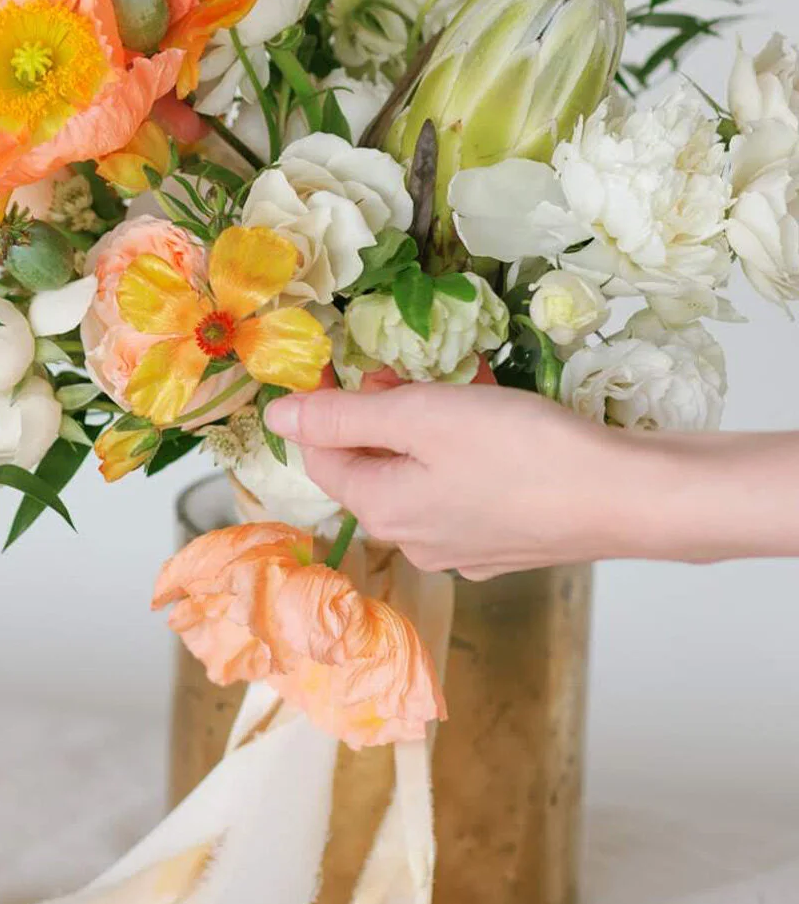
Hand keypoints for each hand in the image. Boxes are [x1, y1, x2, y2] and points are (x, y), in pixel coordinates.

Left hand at [264, 383, 689, 579]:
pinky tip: (499, 413)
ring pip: (423, 472)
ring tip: (461, 380)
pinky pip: (468, 486)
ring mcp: (464, 547)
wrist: (626, 498)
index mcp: (381, 510)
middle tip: (411, 363)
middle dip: (383, 409)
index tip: (346, 357)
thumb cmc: (520, 451)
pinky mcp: (508, 540)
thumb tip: (277, 416)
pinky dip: (470, 447)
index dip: (324, 403)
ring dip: (430, 422)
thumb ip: (343, 416)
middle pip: (374, 464)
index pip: (320, 455)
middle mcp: (414, 540)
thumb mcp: (419, 416)